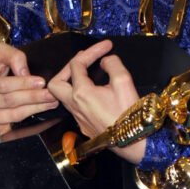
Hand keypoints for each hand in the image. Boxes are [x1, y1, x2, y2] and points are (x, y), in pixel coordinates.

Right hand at [0, 42, 57, 135]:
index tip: (41, 82)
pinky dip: (29, 116)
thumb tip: (24, 73)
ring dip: (34, 108)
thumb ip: (14, 58)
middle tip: (51, 93)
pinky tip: (42, 108)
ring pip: (12, 114)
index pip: (0, 85)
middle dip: (32, 97)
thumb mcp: (2, 52)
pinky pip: (13, 123)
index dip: (22, 84)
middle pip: (7, 101)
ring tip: (52, 101)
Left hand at [48, 40, 145, 163]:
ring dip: (73, 83)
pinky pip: (75, 108)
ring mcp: (78, 118)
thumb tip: (104, 61)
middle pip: (55, 83)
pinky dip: (80, 96)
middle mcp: (74, 106)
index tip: (107, 45)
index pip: (77, 64)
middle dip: (67, 69)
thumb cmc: (129, 113)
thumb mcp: (124, 81)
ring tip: (88, 76)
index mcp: (81, 93)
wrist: (134, 143)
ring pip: (64, 97)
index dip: (92, 51)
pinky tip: (94, 94)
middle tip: (83, 62)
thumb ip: (112, 65)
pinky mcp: (84, 126)